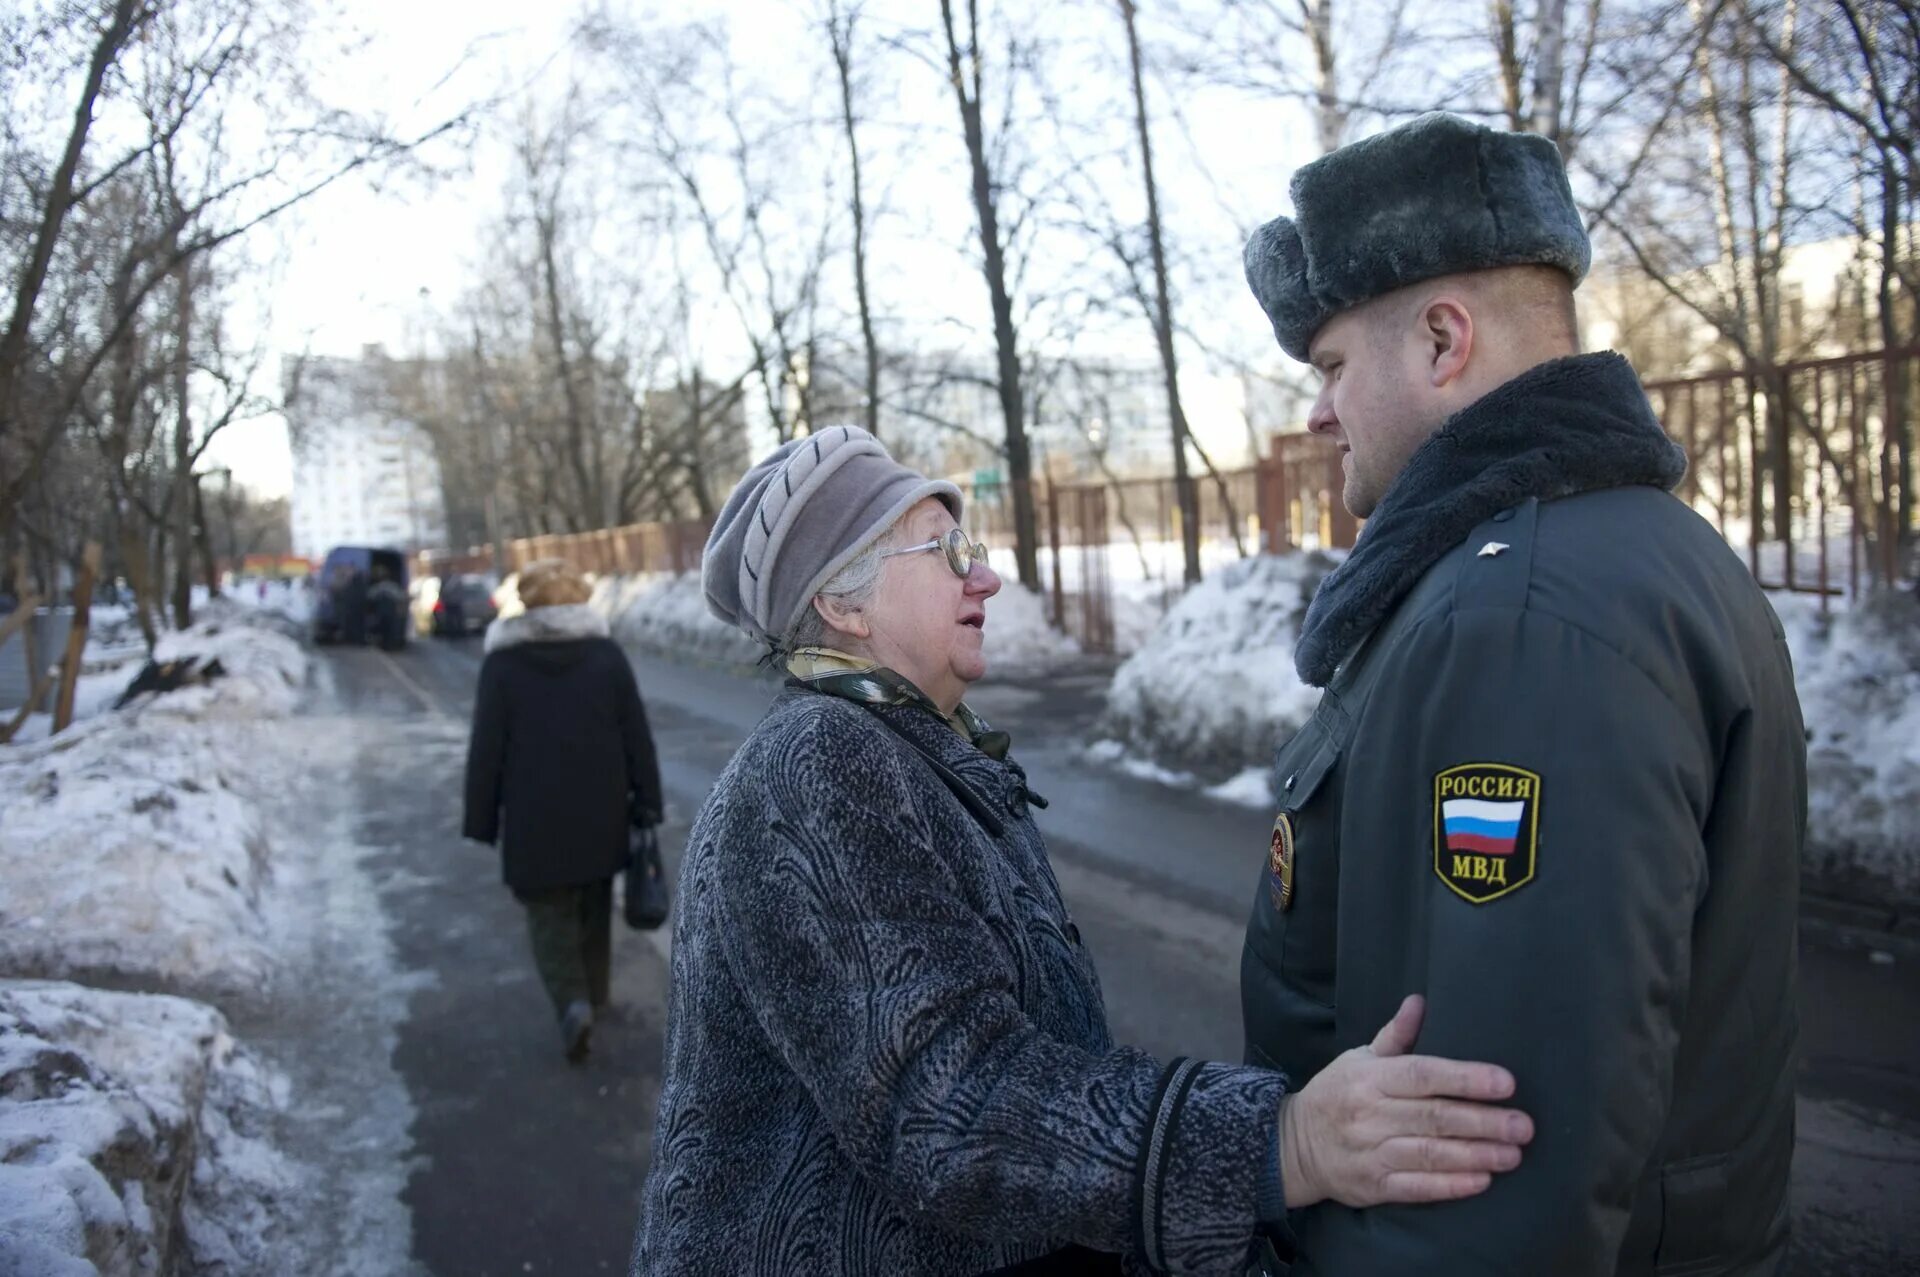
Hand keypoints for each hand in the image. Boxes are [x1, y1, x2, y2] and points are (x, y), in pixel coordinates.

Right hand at [1279, 994, 1531, 1207]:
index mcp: (1370, 1078)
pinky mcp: (1372, 1186)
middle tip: (1523, 1126)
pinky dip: (1449, 1186)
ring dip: (1474, 1155)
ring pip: (1428, 1154)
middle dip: (1483, 1122)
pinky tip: (1480, 1182)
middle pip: (1434, 1117)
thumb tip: (1419, 1002)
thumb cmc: (1338, 1095)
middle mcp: (1369, 1114)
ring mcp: (1370, 1152)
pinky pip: (1415, 1188)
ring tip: (1512, 1155)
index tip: (1506, 1083)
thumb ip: (1394, 1037)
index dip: (1466, 1079)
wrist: (1293, 1145)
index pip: (1423, 1075)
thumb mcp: (1359, 1059)